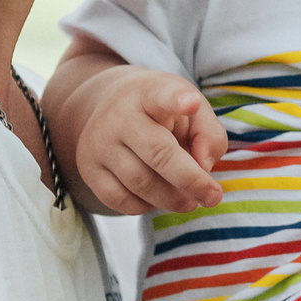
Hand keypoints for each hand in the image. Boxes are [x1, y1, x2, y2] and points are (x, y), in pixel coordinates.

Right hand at [64, 64, 227, 213]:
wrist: (112, 109)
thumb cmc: (162, 113)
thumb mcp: (192, 109)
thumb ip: (209, 134)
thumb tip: (203, 168)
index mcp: (150, 93)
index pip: (162, 94)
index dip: (177, 99)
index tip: (190, 102)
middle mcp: (119, 115)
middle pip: (159, 154)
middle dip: (191, 181)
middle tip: (212, 197)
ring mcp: (99, 142)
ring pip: (141, 184)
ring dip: (172, 199)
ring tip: (188, 200)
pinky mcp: (88, 169)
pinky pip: (121, 201)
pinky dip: (146, 207)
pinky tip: (157, 197)